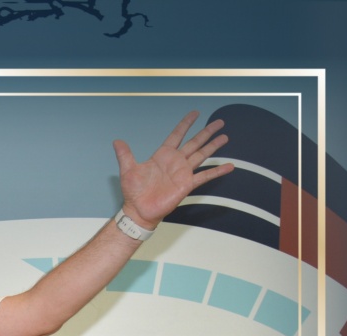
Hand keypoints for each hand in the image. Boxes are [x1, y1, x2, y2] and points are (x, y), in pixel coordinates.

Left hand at [115, 110, 232, 227]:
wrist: (139, 210)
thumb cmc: (133, 192)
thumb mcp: (128, 170)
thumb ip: (125, 155)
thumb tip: (116, 141)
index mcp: (162, 155)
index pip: (177, 135)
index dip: (185, 124)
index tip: (195, 113)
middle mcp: (175, 162)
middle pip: (194, 143)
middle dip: (206, 132)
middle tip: (219, 122)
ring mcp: (183, 172)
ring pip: (201, 155)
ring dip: (213, 146)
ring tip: (225, 137)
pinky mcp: (187, 184)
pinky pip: (205, 176)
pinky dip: (217, 171)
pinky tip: (229, 166)